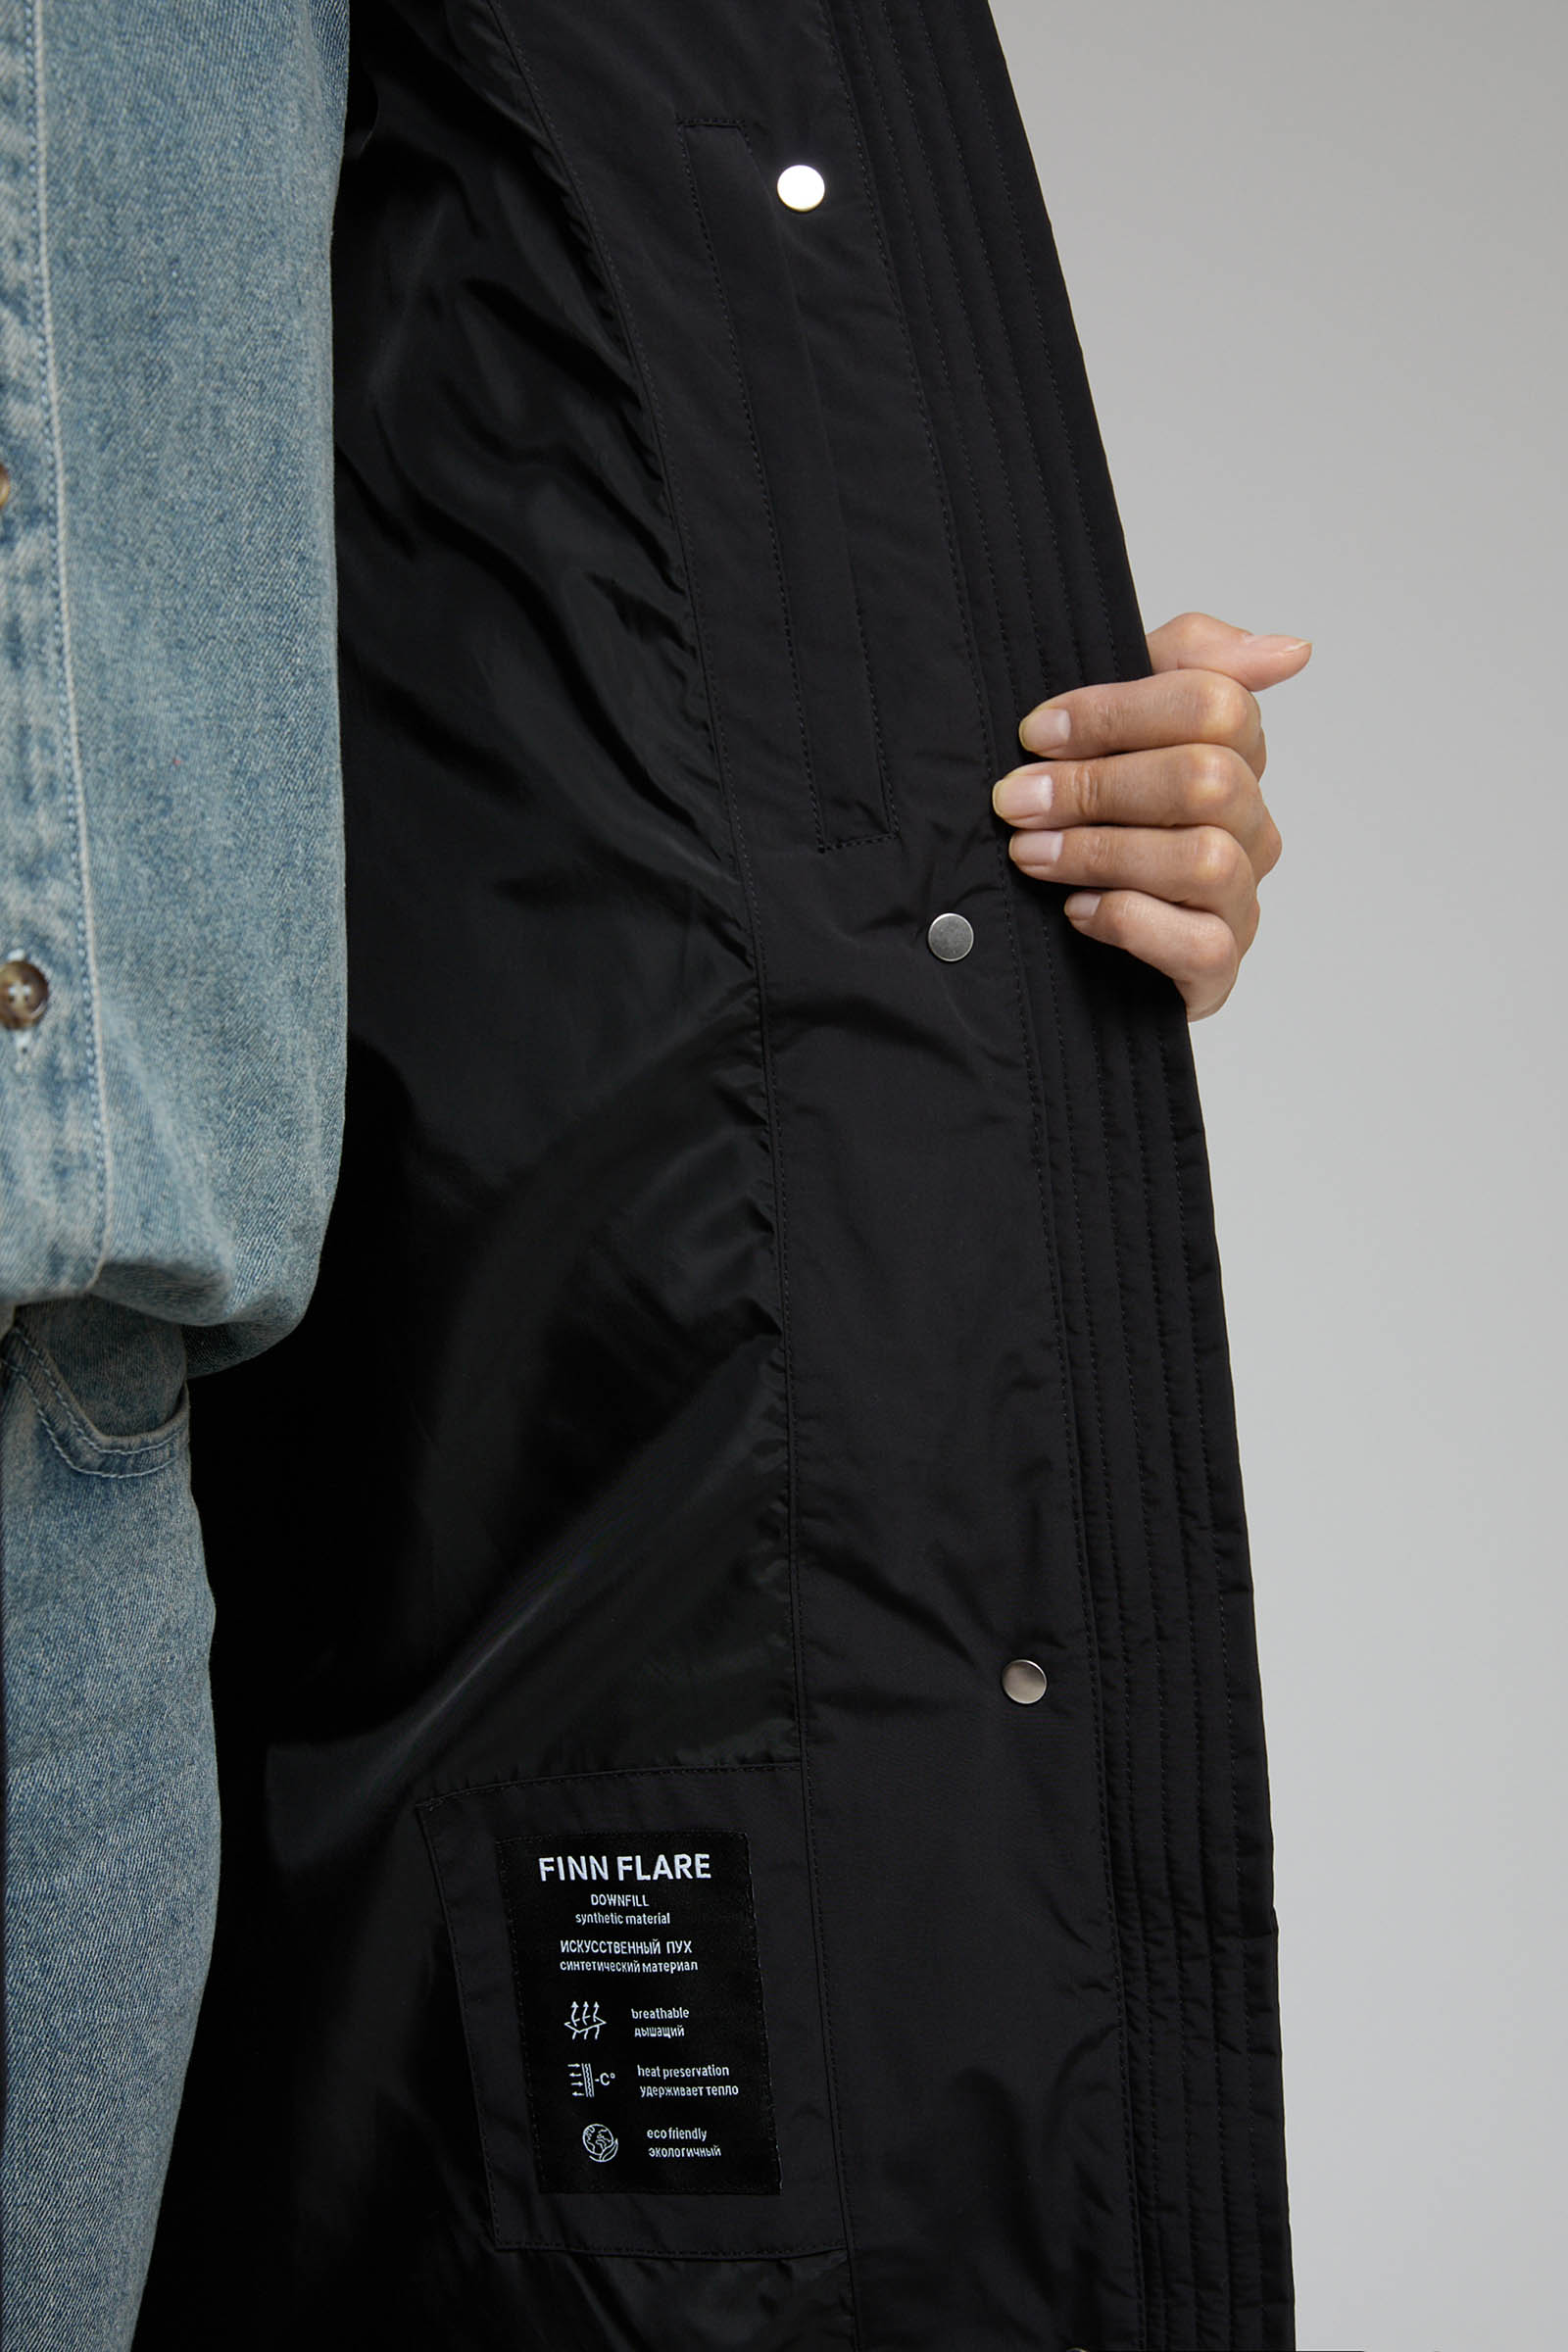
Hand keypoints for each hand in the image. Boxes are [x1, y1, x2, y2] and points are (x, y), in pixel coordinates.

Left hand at [992, 612, 1309, 1020]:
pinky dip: (1131, 922)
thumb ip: (1187, 662)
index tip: (1037, 733)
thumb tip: (1291, 649)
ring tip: (1032, 855)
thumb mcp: (1112, 724)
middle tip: (1017, 800)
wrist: (1050, 938)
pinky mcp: (1216, 969)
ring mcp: (1239, 900)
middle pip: (1209, 779)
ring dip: (1103, 852)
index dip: (1119, 712)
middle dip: (1098, 786)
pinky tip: (1077, 912)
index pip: (1217, 703)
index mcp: (1233, 756)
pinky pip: (1200, 945)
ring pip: (1206, 860)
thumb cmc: (1082, 820)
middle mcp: (1249, 826)